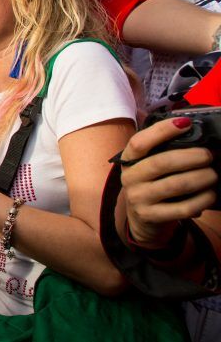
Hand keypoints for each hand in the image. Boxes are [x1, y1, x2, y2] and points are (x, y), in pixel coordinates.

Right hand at [119, 117, 216, 247]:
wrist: (142, 218)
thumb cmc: (152, 184)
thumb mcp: (148, 166)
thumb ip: (162, 151)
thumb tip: (192, 133)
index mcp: (129, 160)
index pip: (140, 142)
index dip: (162, 131)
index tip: (185, 123)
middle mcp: (129, 178)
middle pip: (161, 163)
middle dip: (191, 157)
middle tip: (209, 155)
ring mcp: (138, 198)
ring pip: (175, 185)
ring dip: (200, 178)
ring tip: (213, 175)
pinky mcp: (151, 216)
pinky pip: (182, 208)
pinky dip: (201, 199)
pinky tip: (210, 194)